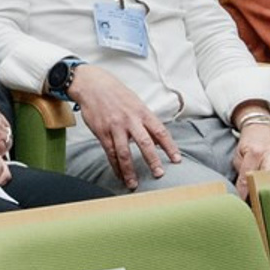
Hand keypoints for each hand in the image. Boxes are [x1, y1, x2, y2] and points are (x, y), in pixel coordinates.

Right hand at [66, 64, 180, 189]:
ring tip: (133, 184)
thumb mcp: (136, 103)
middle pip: (144, 143)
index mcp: (142, 112)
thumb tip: (159, 140)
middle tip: (159, 174)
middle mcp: (130, 120)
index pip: (160, 131)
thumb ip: (147, 122)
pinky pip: (110, 153)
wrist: (93, 85)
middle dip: (152, 160)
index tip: (176, 159)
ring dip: (129, 170)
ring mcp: (115, 127)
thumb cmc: (117, 94)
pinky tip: (119, 175)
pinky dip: (115, 166)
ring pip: (124, 152)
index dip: (169, 146)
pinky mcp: (102, 132)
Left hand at [228, 112, 269, 197]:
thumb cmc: (248, 145)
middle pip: (269, 175)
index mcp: (254, 152)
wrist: (262, 128)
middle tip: (264, 204)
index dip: (246, 192)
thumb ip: (241, 173)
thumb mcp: (238, 156)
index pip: (248, 176)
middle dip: (265, 189)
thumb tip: (243, 193)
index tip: (246, 204)